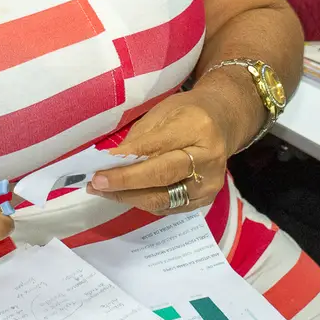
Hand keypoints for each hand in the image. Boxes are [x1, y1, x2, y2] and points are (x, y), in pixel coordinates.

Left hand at [87, 88, 241, 214]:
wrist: (223, 122)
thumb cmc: (188, 112)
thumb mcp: (163, 112)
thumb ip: (140, 139)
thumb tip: (111, 164)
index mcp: (198, 128)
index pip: (156, 149)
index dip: (126, 163)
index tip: (98, 170)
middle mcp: (208, 158)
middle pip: (161, 177)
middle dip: (124, 183)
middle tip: (95, 184)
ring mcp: (210, 183)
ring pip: (162, 199)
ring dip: (128, 197)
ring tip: (103, 191)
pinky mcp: (206, 199)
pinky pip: (168, 207)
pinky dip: (143, 201)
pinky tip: (124, 194)